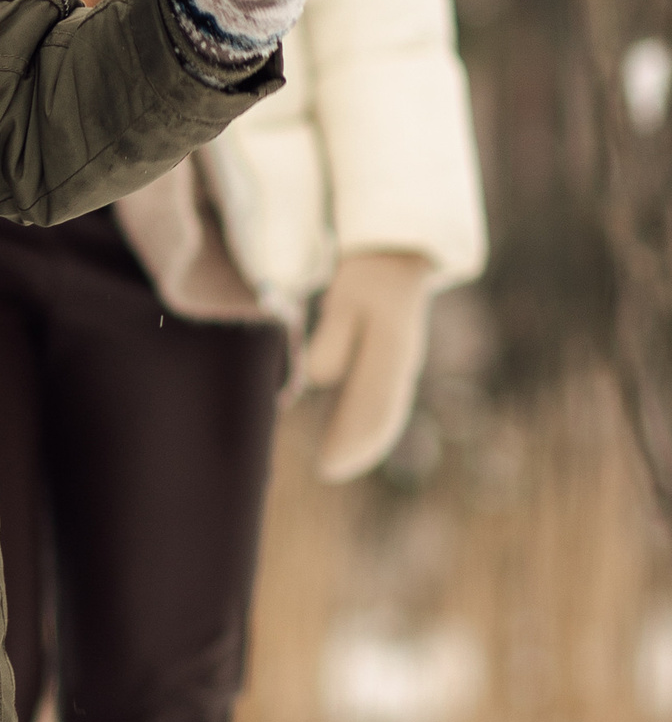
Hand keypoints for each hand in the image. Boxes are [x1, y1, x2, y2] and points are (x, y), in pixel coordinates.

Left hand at [305, 250, 432, 482]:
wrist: (398, 251)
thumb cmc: (366, 272)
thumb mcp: (347, 297)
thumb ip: (334, 337)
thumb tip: (321, 378)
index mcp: (391, 352)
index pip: (372, 407)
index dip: (351, 439)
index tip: (328, 465)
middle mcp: (401, 364)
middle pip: (381, 415)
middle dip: (357, 446)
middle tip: (328, 470)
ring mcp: (401, 363)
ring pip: (385, 410)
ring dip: (363, 438)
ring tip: (336, 462)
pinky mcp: (394, 358)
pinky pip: (384, 399)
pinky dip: (369, 421)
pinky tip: (351, 433)